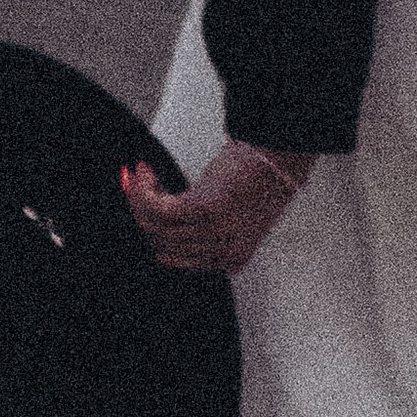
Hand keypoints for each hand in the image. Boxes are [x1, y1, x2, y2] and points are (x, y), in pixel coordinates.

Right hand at [122, 138, 314, 272]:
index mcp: (231, 260)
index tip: (140, 210)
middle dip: (140, 213)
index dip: (151, 232)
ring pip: (155, 225)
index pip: (174, 259)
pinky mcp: (205, 209)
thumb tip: (159, 223)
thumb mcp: (235, 217)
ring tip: (141, 176)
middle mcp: (221, 251)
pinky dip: (144, 189)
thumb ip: (205, 230)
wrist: (282, 156)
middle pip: (159, 242)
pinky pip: (158, 207)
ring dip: (139, 197)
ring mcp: (214, 232)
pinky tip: (145, 173)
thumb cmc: (261, 178)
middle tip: (135, 189)